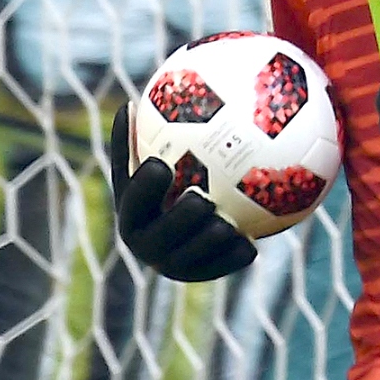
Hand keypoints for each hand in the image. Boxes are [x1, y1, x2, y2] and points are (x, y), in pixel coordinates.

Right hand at [108, 103, 256, 282]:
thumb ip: (137, 141)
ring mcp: (173, 265)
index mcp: (131, 215)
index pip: (132, 202)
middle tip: (200, 199)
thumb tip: (129, 104)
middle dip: (178, 220)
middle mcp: (147, 245)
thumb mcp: (150, 160)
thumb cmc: (168, 179)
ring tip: (226, 225)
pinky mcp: (201, 275)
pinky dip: (232, 259)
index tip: (161, 164)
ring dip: (208, 243)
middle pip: (160, 236)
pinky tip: (250, 247)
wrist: (186, 223)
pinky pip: (218, 269)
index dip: (143, 187)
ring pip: (190, 258)